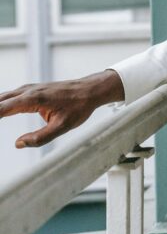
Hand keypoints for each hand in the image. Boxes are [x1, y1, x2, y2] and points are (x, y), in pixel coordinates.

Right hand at [0, 70, 124, 147]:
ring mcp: (27, 89)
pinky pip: (7, 97)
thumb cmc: (79, 108)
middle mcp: (26, 91)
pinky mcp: (29, 91)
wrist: (90, 90)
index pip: (0, 109)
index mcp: (31, 99)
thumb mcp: (63, 126)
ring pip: (0, 98)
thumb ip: (40, 137)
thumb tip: (18, 144)